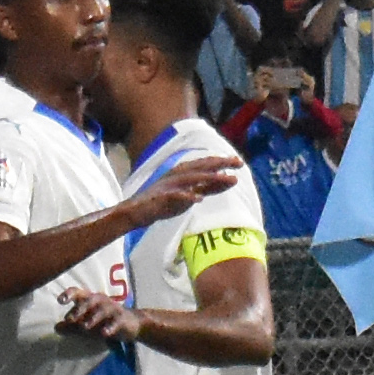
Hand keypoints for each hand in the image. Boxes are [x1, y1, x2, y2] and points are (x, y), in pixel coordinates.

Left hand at [55, 285, 143, 341]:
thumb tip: (56, 328)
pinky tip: (105, 333)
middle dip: (79, 309)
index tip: (60, 300)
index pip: (78, 293)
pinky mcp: (122, 318)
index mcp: (90, 300)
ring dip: (93, 318)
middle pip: (89, 301)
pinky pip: (116, 321)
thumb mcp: (87, 325)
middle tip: (69, 319)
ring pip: (102, 310)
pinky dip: (110, 327)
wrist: (131, 324)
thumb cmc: (104, 322)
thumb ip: (72, 326)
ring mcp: (112, 308)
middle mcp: (101, 301)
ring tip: (84, 327)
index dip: (69, 294)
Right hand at [123, 152, 242, 226]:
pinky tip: (198, 199)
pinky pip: (174, 197)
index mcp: (182, 173)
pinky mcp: (160, 198)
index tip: (239, 162)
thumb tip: (225, 180)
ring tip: (228, 179)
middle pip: (201, 167)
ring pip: (192, 179)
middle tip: (238, 162)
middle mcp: (177, 176)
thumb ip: (206, 187)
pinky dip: (186, 196)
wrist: (134, 212)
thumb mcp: (189, 194)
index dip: (222, 163)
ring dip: (210, 178)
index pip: (205, 166)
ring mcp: (168, 186)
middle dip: (220, 163)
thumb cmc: (163, 203)